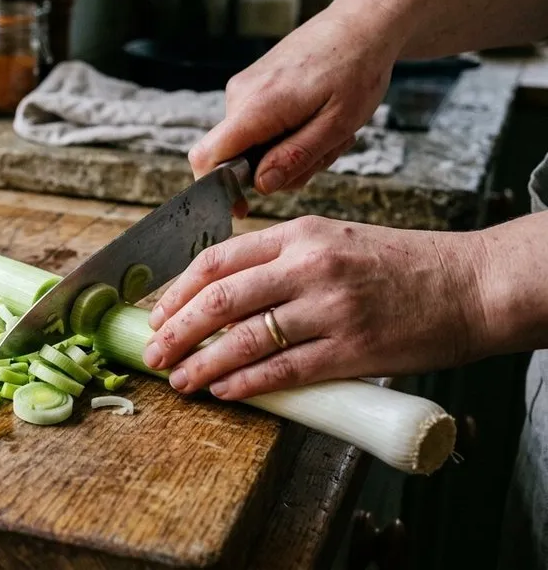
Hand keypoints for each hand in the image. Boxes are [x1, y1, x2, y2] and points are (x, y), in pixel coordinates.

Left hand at [142, 216, 489, 399]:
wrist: (472, 284)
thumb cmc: (401, 265)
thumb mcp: (335, 241)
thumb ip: (282, 260)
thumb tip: (223, 296)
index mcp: (300, 234)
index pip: (217, 260)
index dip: (177, 291)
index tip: (157, 314)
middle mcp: (309, 266)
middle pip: (219, 300)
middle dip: (176, 331)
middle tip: (153, 353)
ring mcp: (330, 308)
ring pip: (243, 339)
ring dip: (202, 364)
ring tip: (179, 380)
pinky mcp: (352, 349)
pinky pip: (284, 370)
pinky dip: (247, 384)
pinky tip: (224, 391)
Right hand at [189, 0, 407, 193]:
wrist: (361, 23)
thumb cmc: (357, 69)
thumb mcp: (338, 123)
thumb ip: (295, 157)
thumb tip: (260, 186)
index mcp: (257, 106)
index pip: (206, 157)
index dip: (217, 190)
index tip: (242, 207)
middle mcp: (240, 95)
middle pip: (235, 157)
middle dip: (276, 168)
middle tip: (324, 152)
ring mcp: (243, 88)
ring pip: (250, 143)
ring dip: (287, 150)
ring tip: (328, 129)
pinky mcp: (252, 85)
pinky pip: (257, 125)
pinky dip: (286, 132)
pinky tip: (316, 116)